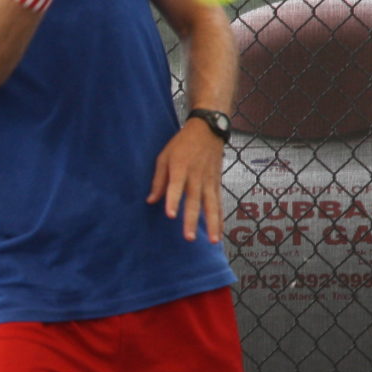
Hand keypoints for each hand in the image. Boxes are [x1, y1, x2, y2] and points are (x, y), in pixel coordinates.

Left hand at [148, 118, 226, 242]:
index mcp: (180, 168)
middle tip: (189, 238)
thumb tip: (150, 201)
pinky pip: (219, 204)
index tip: (170, 215)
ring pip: (211, 206)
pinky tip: (219, 234)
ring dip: (212, 224)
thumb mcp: (164, 157)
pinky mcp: (217, 184)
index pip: (176, 186)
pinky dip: (220, 220)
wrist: (208, 130)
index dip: (173, 200)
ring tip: (212, 242)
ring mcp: (209, 181)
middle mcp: (196, 176)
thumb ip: (158, 180)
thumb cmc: (182, 145)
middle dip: (192, 220)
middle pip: (194, 201)